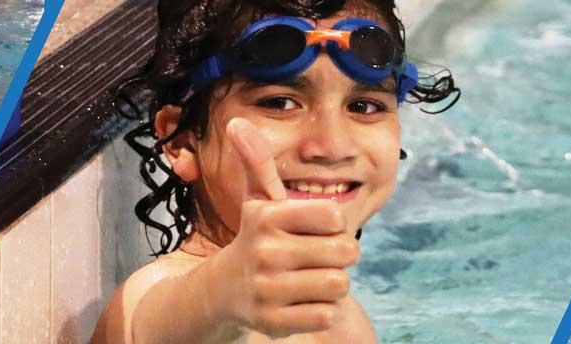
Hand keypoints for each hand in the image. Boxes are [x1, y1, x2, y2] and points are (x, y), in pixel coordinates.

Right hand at [204, 118, 360, 337]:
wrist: (225, 291)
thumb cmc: (257, 239)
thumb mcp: (259, 201)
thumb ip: (257, 162)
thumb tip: (236, 121)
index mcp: (267, 217)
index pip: (336, 215)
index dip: (334, 224)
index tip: (314, 229)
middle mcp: (265, 252)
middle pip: (345, 253)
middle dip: (339, 256)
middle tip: (317, 257)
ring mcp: (267, 289)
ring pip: (339, 285)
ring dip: (331, 284)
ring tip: (308, 279)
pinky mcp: (273, 321)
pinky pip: (326, 314)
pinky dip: (321, 310)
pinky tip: (300, 301)